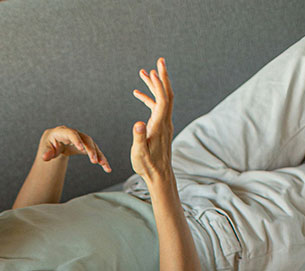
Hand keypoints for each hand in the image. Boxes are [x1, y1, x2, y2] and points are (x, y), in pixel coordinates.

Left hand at [39, 126, 111, 172]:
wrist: (55, 141)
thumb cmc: (50, 144)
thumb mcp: (46, 148)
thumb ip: (46, 152)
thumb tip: (45, 157)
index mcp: (64, 132)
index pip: (72, 134)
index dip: (77, 140)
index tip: (81, 148)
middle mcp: (75, 134)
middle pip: (86, 140)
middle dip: (91, 150)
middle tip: (94, 161)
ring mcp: (82, 140)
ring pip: (93, 146)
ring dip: (99, 155)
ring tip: (104, 165)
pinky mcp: (86, 146)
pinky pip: (96, 152)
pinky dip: (101, 159)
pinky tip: (106, 168)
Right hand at [130, 57, 173, 182]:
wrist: (159, 175)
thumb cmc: (147, 165)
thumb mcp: (139, 153)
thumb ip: (138, 137)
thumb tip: (138, 123)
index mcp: (159, 125)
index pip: (162, 100)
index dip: (158, 85)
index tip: (153, 71)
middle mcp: (165, 121)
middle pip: (166, 94)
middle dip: (163, 77)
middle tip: (160, 60)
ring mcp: (164, 123)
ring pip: (162, 99)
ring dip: (155, 85)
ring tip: (144, 72)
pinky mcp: (161, 126)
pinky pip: (157, 107)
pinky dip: (149, 98)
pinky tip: (138, 94)